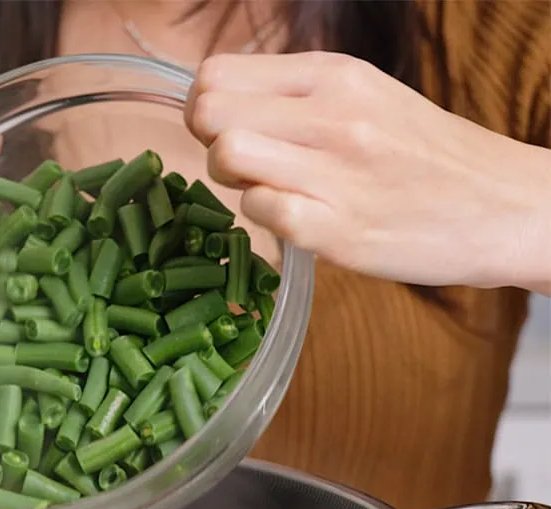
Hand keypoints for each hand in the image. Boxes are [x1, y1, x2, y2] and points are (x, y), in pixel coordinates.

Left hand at [185, 51, 550, 291]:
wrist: (503, 207)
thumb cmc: (422, 154)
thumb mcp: (365, 96)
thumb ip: (295, 95)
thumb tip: (218, 101)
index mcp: (335, 75)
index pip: (217, 74)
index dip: (206, 106)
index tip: (229, 127)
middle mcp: (333, 116)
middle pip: (210, 113)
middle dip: (208, 141)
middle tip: (242, 162)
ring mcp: (336, 173)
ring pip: (227, 157)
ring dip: (232, 180)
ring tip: (271, 188)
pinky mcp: (338, 230)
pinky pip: (261, 211)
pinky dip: (264, 217)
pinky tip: (295, 218)